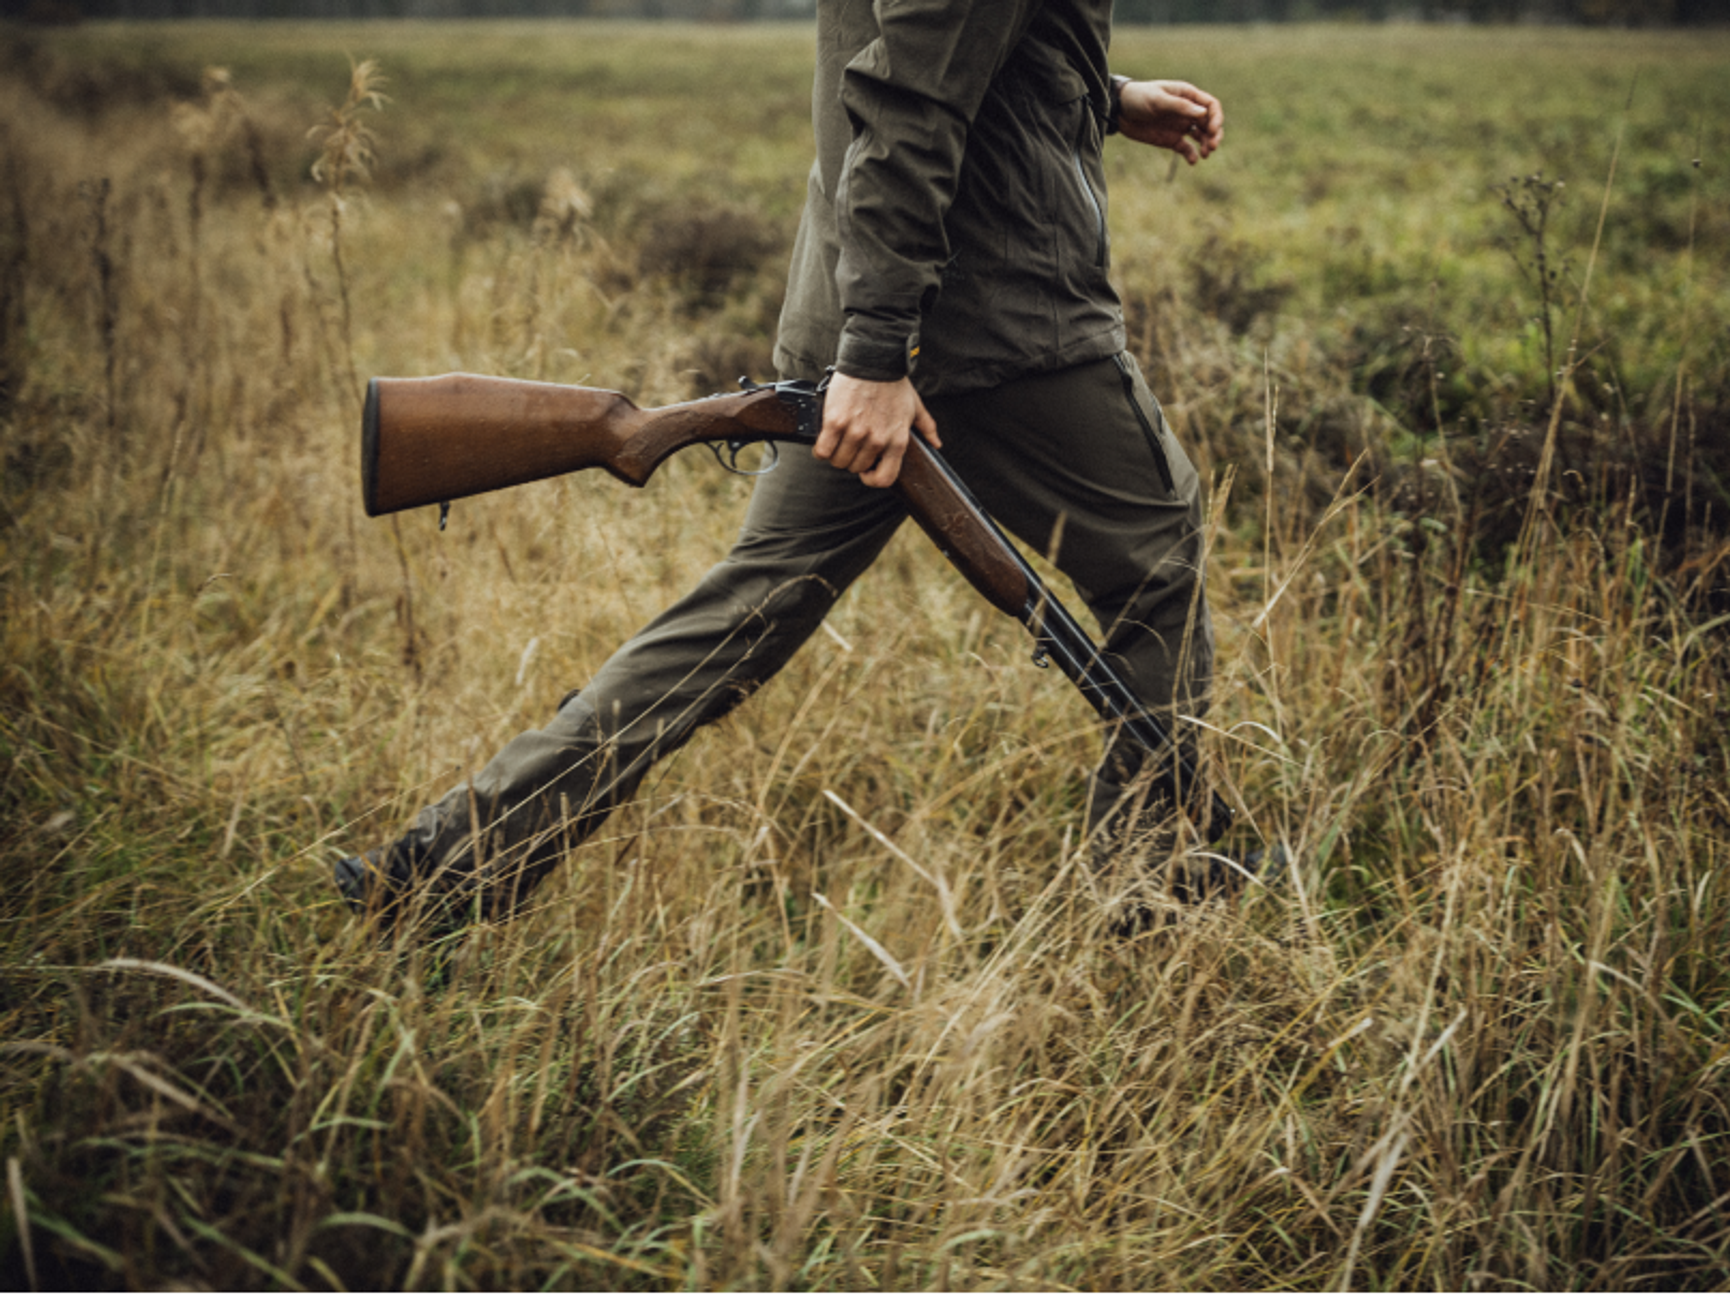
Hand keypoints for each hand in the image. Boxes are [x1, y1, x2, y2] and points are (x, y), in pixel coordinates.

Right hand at [812, 372, 939, 488]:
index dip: (872, 479)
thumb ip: (926, 427)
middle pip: (856, 469)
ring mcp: (855, 432)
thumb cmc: (893, 382)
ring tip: (838, 441)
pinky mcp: (836, 422)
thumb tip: (936, 444)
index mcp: (897, 440)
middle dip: (851, 460)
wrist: (873, 360)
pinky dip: (821, 449)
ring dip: (836, 455)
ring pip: (839, 461)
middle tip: (851, 446)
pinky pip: (823, 450)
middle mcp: (877, 440)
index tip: (866, 470)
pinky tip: (826, 439)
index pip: (884, 479)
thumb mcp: (915, 406)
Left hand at [1117, 79, 1222, 164]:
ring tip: (1205, 154)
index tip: (1212, 130)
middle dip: (1214, 134)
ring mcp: (1180, 126)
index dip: (1216, 118)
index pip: (1211, 106)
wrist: (1119, 111)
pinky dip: (1191, 155)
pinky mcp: (1171, 139)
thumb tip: (1203, 114)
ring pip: (1201, 136)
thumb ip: (1180, 107)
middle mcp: (1187, 111)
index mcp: (1188, 96)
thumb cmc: (1139, 98)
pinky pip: (1186, 149)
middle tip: (1212, 147)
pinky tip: (1192, 161)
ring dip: (1206, 145)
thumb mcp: (1158, 100)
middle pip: (1209, 123)